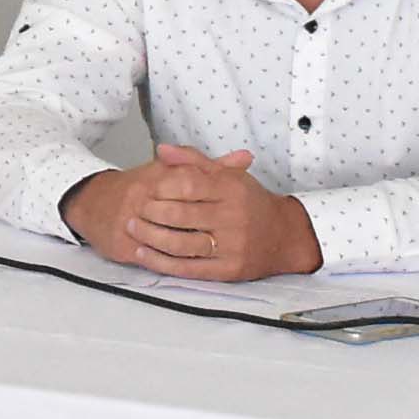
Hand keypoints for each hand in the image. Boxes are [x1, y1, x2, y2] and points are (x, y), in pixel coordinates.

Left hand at [107, 144, 321, 284]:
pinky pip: (188, 268)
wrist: (286, 236)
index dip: (161, 187)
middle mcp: (233, 217)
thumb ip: (193, 161)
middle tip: (133, 209)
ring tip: (132, 228)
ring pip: (181, 244)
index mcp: (231, 190)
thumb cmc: (251, 203)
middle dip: (150, 213)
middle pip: (180, 216)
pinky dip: (161, 262)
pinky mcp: (228, 269)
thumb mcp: (228, 175)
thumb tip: (162, 149)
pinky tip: (143, 254)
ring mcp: (231, 246)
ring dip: (150, 237)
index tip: (147, 188)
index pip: (188, 185)